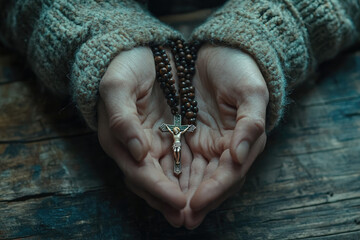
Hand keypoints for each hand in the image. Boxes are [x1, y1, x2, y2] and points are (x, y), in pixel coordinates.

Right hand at [97, 47, 188, 226]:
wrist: (142, 52)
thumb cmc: (125, 66)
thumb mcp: (117, 85)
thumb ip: (122, 119)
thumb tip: (138, 153)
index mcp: (121, 140)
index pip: (140, 172)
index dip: (158, 189)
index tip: (178, 202)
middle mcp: (136, 148)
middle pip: (154, 182)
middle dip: (171, 201)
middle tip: (190, 218)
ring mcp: (153, 145)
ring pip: (168, 178)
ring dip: (183, 196)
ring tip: (199, 211)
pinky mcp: (169, 139)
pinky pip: (181, 164)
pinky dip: (190, 179)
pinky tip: (203, 189)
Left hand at [183, 44, 268, 228]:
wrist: (219, 52)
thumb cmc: (240, 69)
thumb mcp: (251, 90)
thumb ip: (250, 124)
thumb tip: (239, 157)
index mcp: (243, 141)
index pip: (230, 174)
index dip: (214, 191)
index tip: (196, 203)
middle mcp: (225, 149)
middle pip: (211, 183)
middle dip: (197, 202)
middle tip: (180, 219)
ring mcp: (207, 145)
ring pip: (195, 178)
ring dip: (182, 196)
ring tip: (167, 212)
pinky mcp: (189, 138)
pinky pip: (180, 162)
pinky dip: (172, 177)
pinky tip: (159, 188)